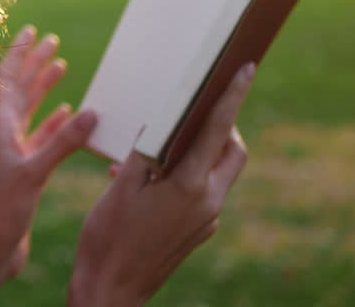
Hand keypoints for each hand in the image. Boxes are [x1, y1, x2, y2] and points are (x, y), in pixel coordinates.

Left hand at [0, 25, 98, 293]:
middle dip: (35, 62)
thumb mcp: (33, 173)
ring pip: (32, 110)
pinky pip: (42, 137)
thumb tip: (89, 111)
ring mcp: (15, 152)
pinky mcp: (26, 170)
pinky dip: (55, 122)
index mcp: (0, 128)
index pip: (7, 79)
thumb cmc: (2, 211)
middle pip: (20, 88)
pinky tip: (68, 113)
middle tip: (52, 40)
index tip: (31, 30)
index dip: (19, 53)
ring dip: (45, 88)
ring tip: (60, 66)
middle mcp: (5, 135)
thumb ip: (61, 143)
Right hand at [69, 62, 254, 306]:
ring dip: (203, 152)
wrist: (111, 288)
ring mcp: (206, 219)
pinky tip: (151, 178)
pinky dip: (187, 175)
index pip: (218, 130)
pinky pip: (203, 192)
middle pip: (232, 152)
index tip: (246, 69)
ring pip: (219, 172)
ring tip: (163, 145)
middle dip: (224, 126)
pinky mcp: (199, 231)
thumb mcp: (121, 185)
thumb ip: (145, 151)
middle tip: (199, 110)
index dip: (232, 96)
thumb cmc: (108, 236)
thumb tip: (161, 125)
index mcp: (188, 185)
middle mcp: (207, 202)